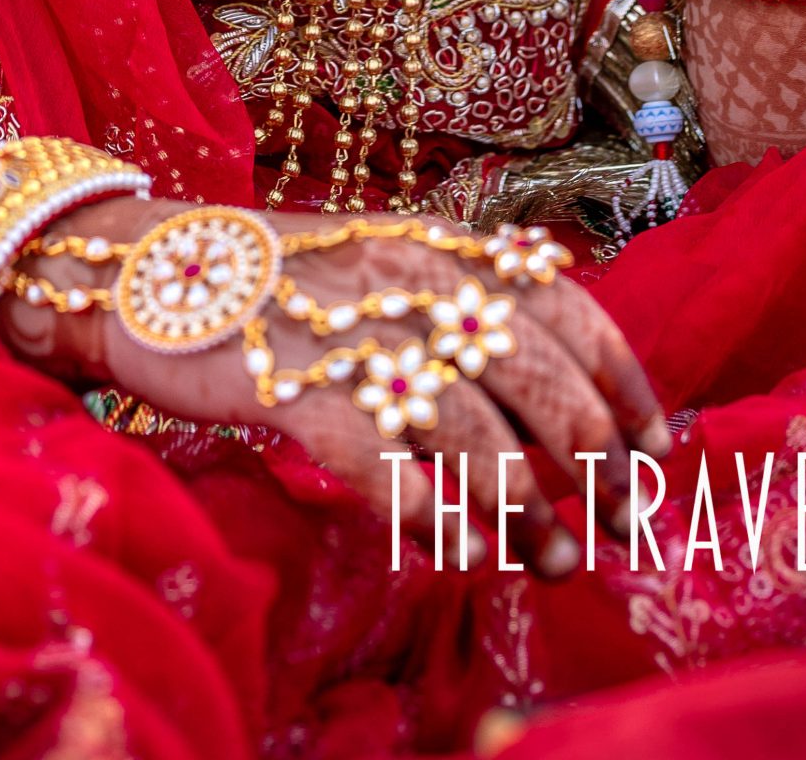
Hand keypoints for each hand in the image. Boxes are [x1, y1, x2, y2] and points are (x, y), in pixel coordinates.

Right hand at [0, 195, 667, 578]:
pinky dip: (430, 514)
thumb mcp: (385, 263)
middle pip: (538, 375)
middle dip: (595, 462)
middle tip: (618, 524)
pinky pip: (382, 462)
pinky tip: (459, 553)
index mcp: (444, 245)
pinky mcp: (292, 382)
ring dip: (526, 510)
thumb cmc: (278, 284)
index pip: (570, 307)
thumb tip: (559, 379)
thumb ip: (464, 302)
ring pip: (471, 430)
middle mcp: (412, 277)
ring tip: (556, 561)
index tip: (659, 450)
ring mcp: (353, 328)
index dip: (626, 383)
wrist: (146, 269)